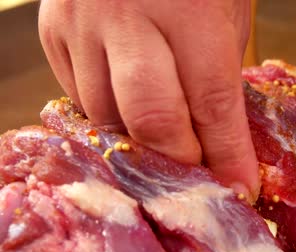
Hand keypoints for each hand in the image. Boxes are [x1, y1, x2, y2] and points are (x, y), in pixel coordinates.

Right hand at [38, 0, 258, 197]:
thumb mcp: (223, 12)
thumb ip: (217, 74)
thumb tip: (217, 141)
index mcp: (186, 6)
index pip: (210, 100)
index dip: (226, 154)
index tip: (240, 188)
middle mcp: (125, 15)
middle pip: (149, 118)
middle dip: (179, 160)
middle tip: (199, 174)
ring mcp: (80, 23)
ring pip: (107, 116)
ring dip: (142, 142)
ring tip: (167, 144)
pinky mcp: (53, 32)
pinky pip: (81, 98)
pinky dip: (111, 117)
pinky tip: (131, 111)